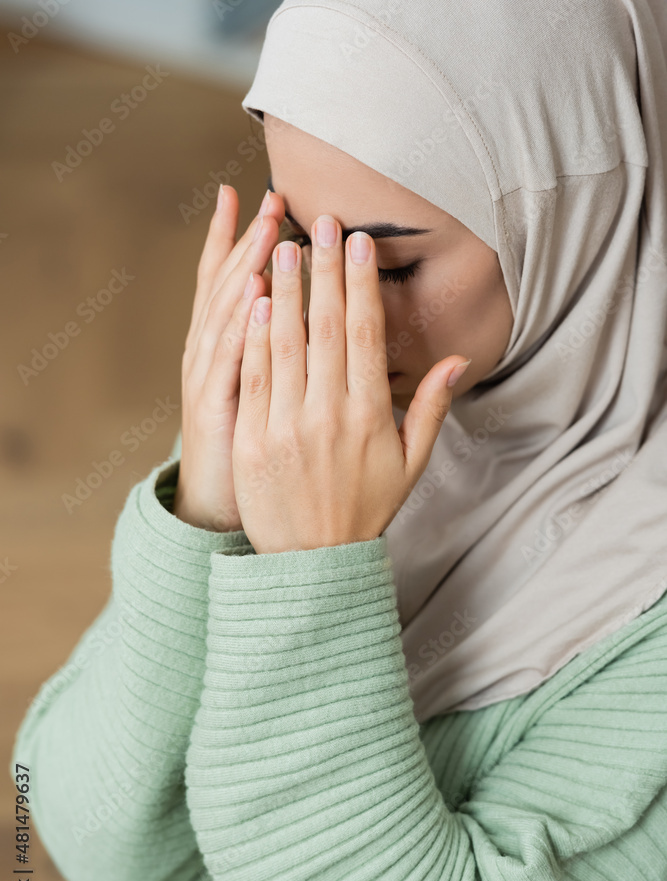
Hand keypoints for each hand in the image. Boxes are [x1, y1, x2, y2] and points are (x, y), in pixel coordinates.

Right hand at [173, 185, 285, 531]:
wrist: (216, 504)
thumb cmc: (254, 449)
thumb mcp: (262, 395)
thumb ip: (283, 353)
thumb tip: (305, 313)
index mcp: (228, 349)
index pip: (235, 283)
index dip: (247, 241)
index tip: (268, 199)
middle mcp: (212, 355)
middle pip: (229, 287)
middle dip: (251, 241)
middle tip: (272, 198)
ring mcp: (210, 380)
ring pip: (227, 315)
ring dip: (246, 270)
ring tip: (267, 230)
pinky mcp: (215, 409)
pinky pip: (229, 362)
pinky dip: (241, 327)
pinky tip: (256, 295)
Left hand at [232, 215, 471, 553]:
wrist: (313, 561)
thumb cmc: (364, 510)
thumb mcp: (410, 465)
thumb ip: (430, 409)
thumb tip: (459, 360)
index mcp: (370, 416)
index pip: (365, 334)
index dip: (361, 283)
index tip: (356, 242)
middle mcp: (330, 414)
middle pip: (327, 327)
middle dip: (324, 269)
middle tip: (320, 221)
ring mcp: (288, 426)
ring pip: (286, 344)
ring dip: (285, 290)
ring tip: (282, 244)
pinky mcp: (253, 439)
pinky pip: (254, 377)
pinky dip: (254, 336)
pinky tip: (254, 300)